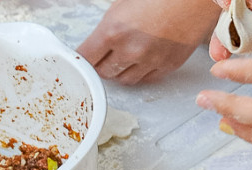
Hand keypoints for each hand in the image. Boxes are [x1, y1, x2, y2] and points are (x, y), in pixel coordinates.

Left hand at [79, 0, 220, 84]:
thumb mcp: (123, 3)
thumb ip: (109, 25)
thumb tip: (101, 38)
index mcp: (113, 31)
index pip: (86, 57)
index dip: (83, 57)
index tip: (84, 57)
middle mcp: (130, 50)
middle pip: (104, 73)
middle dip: (100, 66)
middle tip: (103, 59)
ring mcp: (151, 61)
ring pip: (126, 80)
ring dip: (121, 73)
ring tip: (123, 62)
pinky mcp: (168, 66)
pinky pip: (148, 79)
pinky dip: (142, 73)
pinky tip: (142, 62)